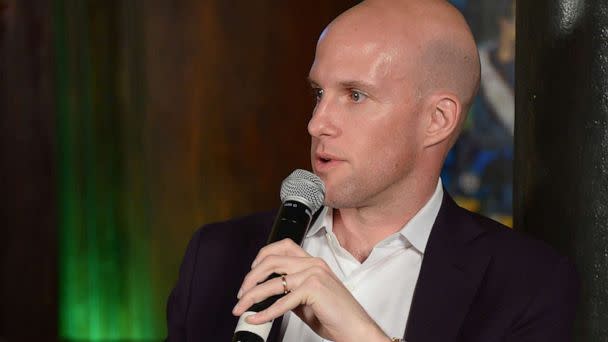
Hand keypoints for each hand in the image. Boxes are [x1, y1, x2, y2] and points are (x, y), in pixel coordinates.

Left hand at [232, 238, 390, 341]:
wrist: (356, 330)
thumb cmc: (337, 317)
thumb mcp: (307, 301)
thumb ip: (289, 292)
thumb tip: (266, 295)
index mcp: (312, 263)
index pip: (282, 246)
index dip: (261, 257)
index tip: (251, 275)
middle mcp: (312, 264)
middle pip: (271, 261)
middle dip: (250, 278)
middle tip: (241, 294)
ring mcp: (313, 274)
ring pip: (272, 282)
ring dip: (251, 297)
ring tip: (241, 308)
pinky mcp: (314, 289)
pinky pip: (281, 301)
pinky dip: (264, 312)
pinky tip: (256, 318)